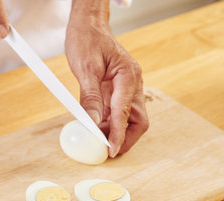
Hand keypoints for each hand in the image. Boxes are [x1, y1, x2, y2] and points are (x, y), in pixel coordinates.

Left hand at [65, 0, 148, 156]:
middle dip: (125, 138)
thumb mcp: (85, 68)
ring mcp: (126, 88)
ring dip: (115, 132)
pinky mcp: (117, 90)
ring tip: (96, 141)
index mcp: (129, 76)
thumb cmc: (87, 40)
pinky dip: (108, 124)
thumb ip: (90, 98)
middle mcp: (132, 84)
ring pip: (128, 118)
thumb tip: (93, 124)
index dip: (119, 135)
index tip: (112, 151)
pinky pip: (117, 112)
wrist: (88, 26)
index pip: (126, 113)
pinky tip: (95, 129)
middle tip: (108, 152)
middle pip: (137, 120)